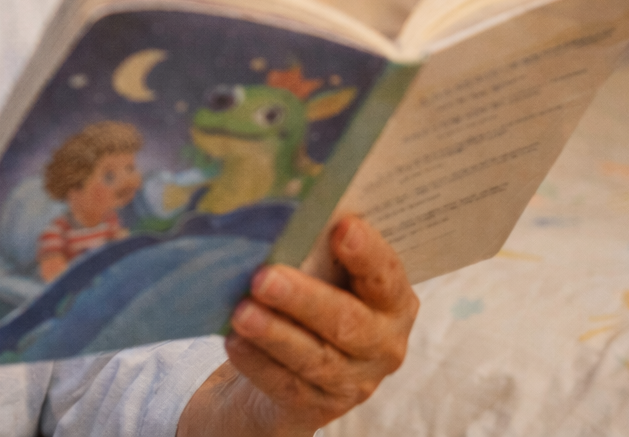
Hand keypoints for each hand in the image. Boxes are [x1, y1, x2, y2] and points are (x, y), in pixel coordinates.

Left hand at [178, 216, 418, 436]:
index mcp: (394, 301)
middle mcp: (384, 344)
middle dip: (304, 298)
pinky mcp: (319, 407)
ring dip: (275, 334)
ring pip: (314, 358)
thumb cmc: (319, 298)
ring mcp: (354, 381)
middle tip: (264, 277)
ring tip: (241, 312)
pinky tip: (234, 341)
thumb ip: (320, 253)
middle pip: (347, 322)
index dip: (367, 253)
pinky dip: (258, 363)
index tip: (343, 227)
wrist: (302, 367)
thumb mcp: (330, 276)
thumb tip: (284, 222)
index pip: (386, 274)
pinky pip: (286, 385)